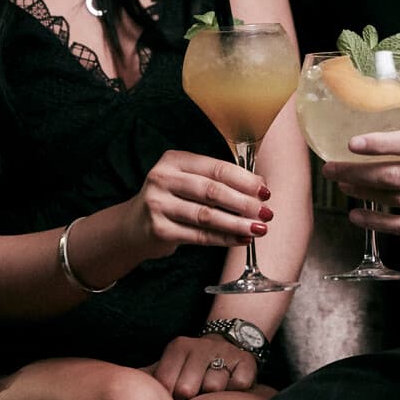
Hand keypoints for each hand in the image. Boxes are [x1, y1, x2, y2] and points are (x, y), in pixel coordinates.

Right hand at [126, 150, 272, 255]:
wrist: (134, 226)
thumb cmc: (171, 200)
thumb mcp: (187, 181)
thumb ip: (216, 181)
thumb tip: (259, 188)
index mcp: (174, 160)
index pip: (217, 168)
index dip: (244, 180)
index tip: (264, 190)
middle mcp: (163, 178)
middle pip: (212, 191)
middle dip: (244, 203)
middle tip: (266, 212)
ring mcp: (158, 204)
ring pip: (207, 215)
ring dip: (237, 223)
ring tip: (259, 228)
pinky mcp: (159, 229)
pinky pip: (199, 235)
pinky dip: (224, 238)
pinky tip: (241, 239)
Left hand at [150, 334, 256, 399]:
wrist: (227, 345)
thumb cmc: (190, 366)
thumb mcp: (168, 365)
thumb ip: (145, 376)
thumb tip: (116, 382)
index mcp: (178, 347)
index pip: (164, 383)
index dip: (168, 398)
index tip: (174, 399)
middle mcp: (201, 346)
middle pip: (187, 389)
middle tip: (194, 397)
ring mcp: (225, 352)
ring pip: (213, 388)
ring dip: (213, 397)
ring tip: (212, 392)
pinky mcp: (246, 361)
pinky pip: (238, 386)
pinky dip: (234, 392)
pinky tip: (230, 388)